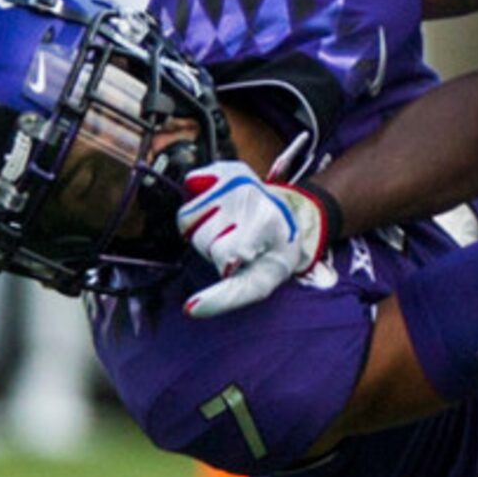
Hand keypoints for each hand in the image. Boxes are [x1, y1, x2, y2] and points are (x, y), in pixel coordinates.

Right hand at [177, 154, 333, 318]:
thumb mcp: (260, 281)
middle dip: (214, 249)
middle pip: (201, 239)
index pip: (225, 253)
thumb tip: (190, 309)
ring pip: (188, 218)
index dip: (226, 266)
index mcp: (267, 223)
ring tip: (230, 227)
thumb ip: (228, 298)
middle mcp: (252, 196)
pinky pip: (189, 187)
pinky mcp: (225, 167)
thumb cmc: (272, 253)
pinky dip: (198, 201)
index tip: (217, 283)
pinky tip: (221, 207)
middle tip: (238, 245)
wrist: (290, 217)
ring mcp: (237, 178)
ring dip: (203, 229)